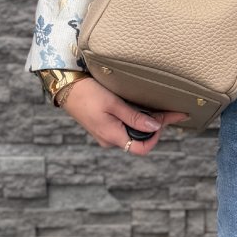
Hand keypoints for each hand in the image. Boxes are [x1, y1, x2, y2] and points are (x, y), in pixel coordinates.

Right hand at [62, 76, 188, 154]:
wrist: (66, 87)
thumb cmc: (88, 93)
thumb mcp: (114, 104)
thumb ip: (135, 117)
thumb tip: (155, 127)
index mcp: (112, 136)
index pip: (141, 148)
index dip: (156, 137)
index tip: (164, 121)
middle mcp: (109, 139)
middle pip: (139, 140)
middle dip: (155, 127)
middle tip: (170, 112)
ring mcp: (105, 134)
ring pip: (132, 133)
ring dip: (146, 123)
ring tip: (159, 110)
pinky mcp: (103, 127)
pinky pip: (124, 128)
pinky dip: (135, 120)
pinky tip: (142, 110)